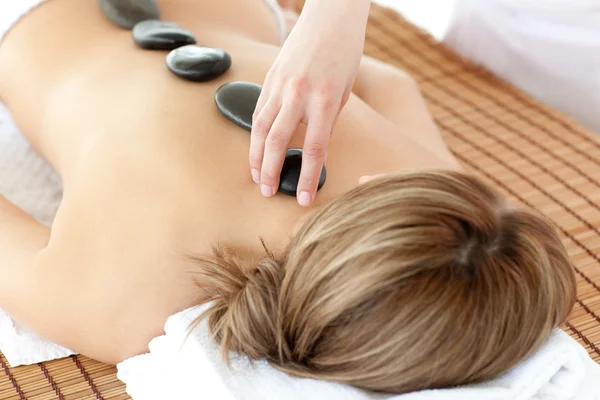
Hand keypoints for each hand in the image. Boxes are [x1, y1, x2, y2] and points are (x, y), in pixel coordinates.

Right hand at [250, 0, 370, 205]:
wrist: (330, 16)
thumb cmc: (344, 52)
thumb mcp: (344, 90)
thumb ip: (327, 120)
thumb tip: (313, 145)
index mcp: (323, 100)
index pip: (313, 149)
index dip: (307, 178)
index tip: (303, 198)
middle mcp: (298, 94)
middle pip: (277, 142)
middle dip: (270, 172)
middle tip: (267, 192)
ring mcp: (279, 85)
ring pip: (259, 128)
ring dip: (255, 156)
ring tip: (256, 176)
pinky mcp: (269, 77)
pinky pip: (258, 110)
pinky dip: (255, 133)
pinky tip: (256, 147)